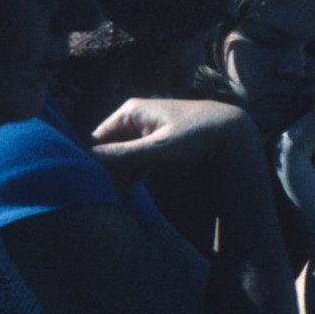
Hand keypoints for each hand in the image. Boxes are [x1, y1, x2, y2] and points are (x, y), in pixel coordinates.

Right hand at [89, 98, 260, 189]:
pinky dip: (131, 175)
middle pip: (108, 148)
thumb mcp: (159, 147)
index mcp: (130, 112)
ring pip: (122, 156)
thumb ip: (125, 153)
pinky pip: (136, 159)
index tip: (84, 185)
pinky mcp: (155, 142)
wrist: (229, 131)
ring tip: (109, 202)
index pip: (98, 137)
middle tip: (97, 198)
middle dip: (104, 172)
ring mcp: (145, 130)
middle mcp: (134, 118)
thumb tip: (91, 157)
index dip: (90, 161)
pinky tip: (124, 195)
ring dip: (117, 177)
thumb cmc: (195, 134)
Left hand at [279, 68, 314, 160]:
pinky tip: (300, 108)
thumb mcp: (307, 106)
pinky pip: (314, 88)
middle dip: (314, 83)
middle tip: (303, 101)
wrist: (291, 154)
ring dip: (307, 88)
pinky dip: (303, 95)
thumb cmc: (293, 130)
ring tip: (302, 104)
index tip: (309, 93)